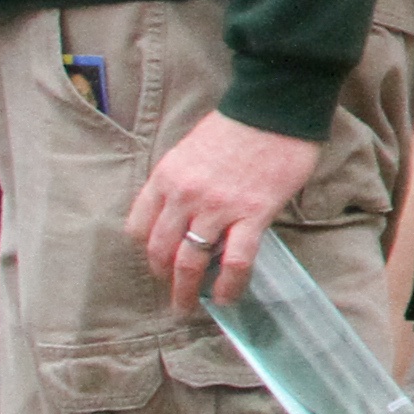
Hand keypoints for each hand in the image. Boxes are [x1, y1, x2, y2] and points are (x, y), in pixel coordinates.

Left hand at [126, 111, 323, 313]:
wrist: (274, 106)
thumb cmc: (238, 123)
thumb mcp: (191, 148)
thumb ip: (182, 180)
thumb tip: (187, 212)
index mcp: (166, 178)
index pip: (139, 226)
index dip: (147, 250)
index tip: (158, 260)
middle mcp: (184, 196)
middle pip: (160, 250)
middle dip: (163, 278)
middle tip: (172, 294)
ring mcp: (217, 207)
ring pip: (191, 261)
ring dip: (187, 291)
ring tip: (190, 307)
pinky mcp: (252, 214)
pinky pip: (236, 260)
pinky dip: (230, 285)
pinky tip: (227, 298)